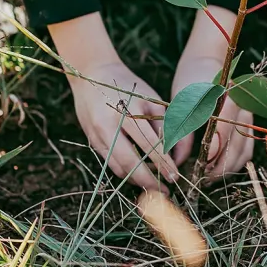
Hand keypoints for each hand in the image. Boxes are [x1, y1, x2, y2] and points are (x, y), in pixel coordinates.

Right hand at [50, 13, 177, 190]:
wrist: (91, 75)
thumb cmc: (128, 87)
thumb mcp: (150, 100)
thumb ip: (164, 126)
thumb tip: (174, 156)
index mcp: (128, 112)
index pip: (149, 145)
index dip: (163, 164)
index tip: (175, 177)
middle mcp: (110, 126)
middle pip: (130, 163)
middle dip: (149, 181)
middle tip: (164, 190)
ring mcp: (98, 135)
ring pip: (119, 168)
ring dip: (137, 180)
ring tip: (153, 184)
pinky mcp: (92, 141)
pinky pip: (110, 163)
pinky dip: (125, 172)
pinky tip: (138, 174)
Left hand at [171, 56, 254, 180]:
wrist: (206, 66)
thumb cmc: (190, 84)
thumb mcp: (181, 104)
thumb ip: (181, 131)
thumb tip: (178, 161)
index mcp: (224, 98)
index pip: (222, 129)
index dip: (212, 150)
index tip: (200, 165)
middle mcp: (241, 108)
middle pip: (235, 145)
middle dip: (218, 166)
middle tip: (201, 178)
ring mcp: (248, 117)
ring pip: (243, 152)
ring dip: (227, 168)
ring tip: (208, 177)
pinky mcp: (249, 125)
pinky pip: (247, 150)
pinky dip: (235, 164)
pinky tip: (219, 170)